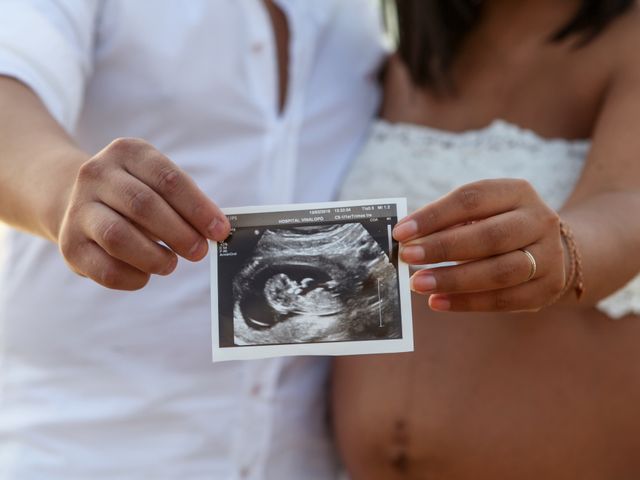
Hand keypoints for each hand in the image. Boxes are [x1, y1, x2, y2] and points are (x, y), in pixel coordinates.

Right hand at [57, 138, 229, 289]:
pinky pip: (104, 268)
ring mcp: (78, 208)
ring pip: (118, 236)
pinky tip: (145, 275)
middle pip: (143, 205)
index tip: (219, 231)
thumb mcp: (157, 184)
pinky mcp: (69, 244)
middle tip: (199, 252)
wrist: (75, 200)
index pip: (168, 179)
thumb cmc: (134, 195)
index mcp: (127, 152)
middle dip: (179, 232)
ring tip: (171, 264)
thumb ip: (187, 204)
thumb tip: (217, 231)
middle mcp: (97, 174)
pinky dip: (132, 277)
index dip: (198, 208)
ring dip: (153, 256)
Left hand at [393, 179, 565, 311]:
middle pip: (489, 236)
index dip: (433, 216)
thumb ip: (448, 222)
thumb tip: (406, 239)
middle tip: (407, 257)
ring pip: (500, 271)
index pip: (472, 199)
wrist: (550, 249)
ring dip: (453, 279)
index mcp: (518, 192)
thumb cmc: (498, 226)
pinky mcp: (547, 288)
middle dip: (442, 248)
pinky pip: (504, 300)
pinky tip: (437, 302)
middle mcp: (539, 220)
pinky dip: (466, 303)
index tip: (401, 231)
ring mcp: (549, 256)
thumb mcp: (481, 212)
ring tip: (418, 283)